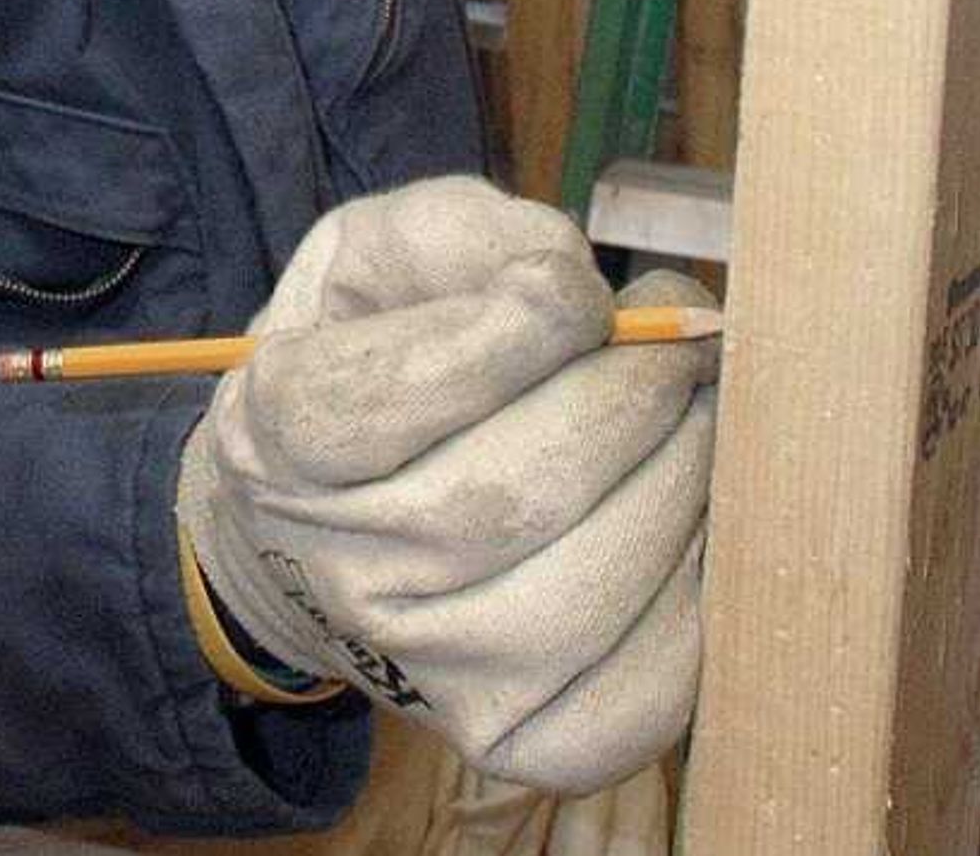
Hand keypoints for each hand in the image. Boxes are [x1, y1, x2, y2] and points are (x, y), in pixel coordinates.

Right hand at [172, 178, 716, 795]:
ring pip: (591, 584)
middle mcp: (341, 570)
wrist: (325, 538)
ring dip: (682, 483)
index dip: (522, 325)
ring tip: (695, 420)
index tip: (579, 290)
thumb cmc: (371, 364)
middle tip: (682, 344)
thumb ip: (464, 236)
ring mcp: (429, 672)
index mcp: (280, 437)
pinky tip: (689, 518)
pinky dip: (699, 592)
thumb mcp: (377, 259)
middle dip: (634, 396)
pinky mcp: (518, 742)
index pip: (402, 391)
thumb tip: (571, 282)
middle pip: (516, 491)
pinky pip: (647, 686)